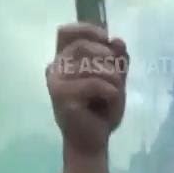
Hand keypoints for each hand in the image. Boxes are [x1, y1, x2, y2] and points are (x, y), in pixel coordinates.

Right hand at [46, 24, 127, 172]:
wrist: (92, 141)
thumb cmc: (101, 111)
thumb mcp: (114, 82)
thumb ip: (117, 61)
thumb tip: (118, 40)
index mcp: (64, 61)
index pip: (67, 32)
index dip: (88, 30)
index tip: (108, 40)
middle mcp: (55, 68)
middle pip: (84, 47)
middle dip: (109, 60)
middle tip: (117, 78)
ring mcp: (56, 82)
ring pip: (93, 66)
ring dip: (114, 80)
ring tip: (114, 96)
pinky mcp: (62, 97)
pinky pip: (95, 84)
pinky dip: (111, 94)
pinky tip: (110, 104)